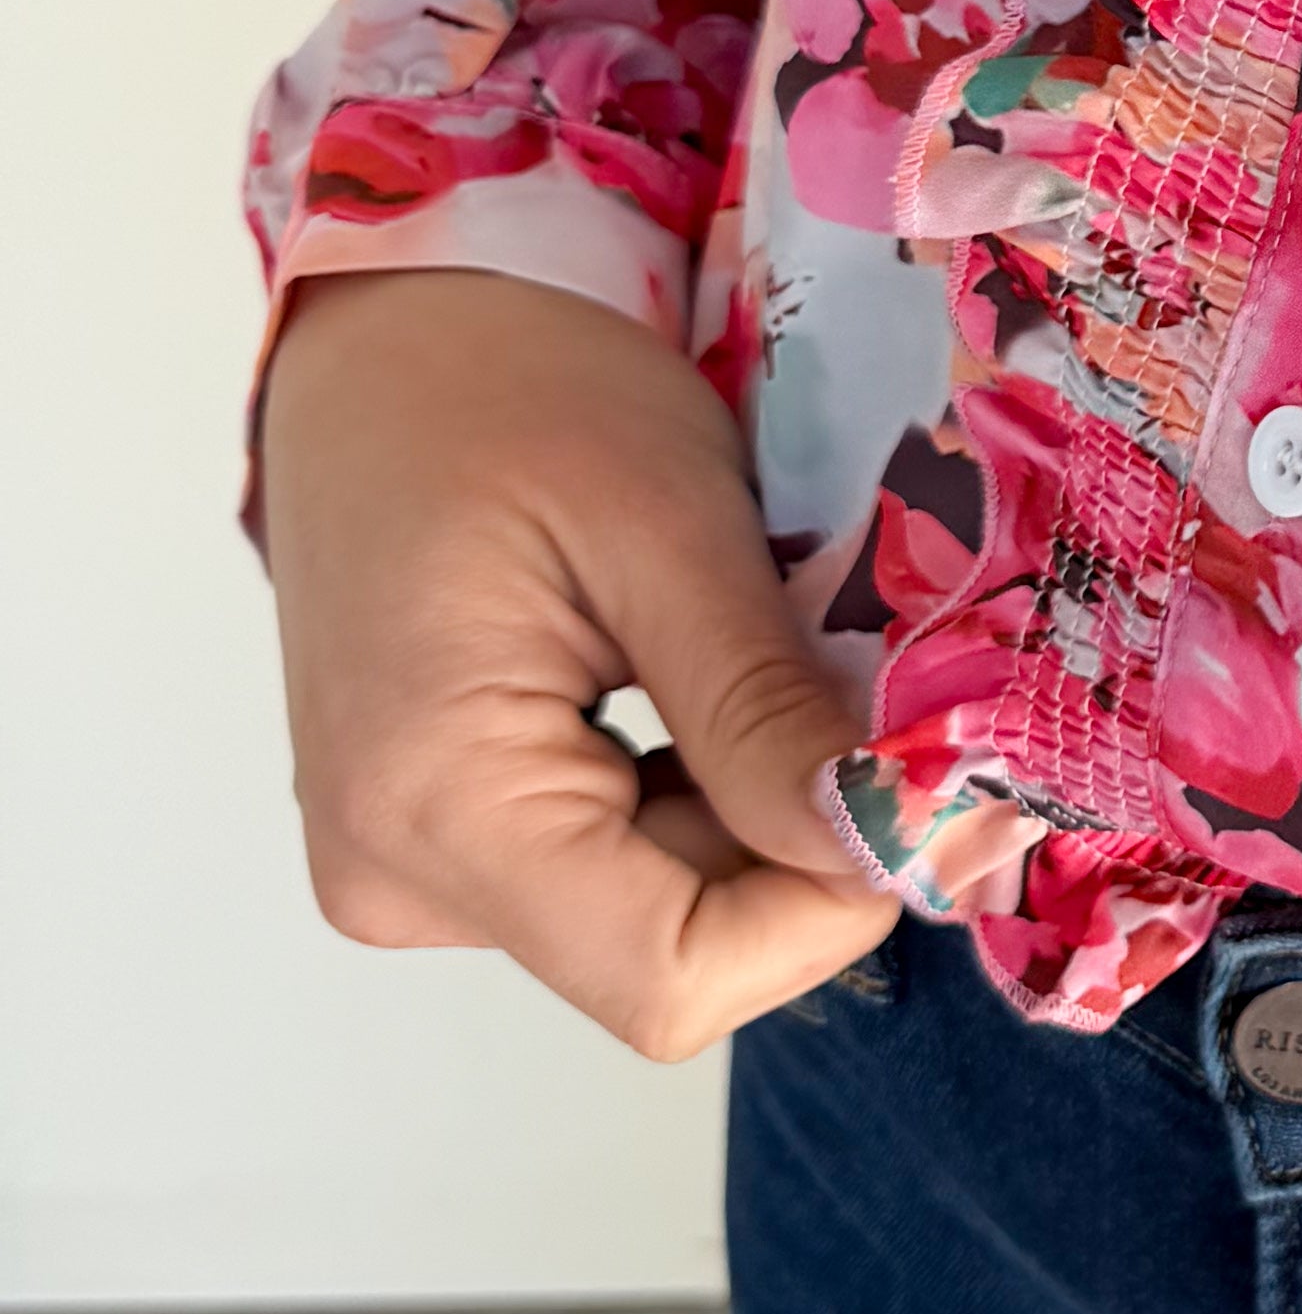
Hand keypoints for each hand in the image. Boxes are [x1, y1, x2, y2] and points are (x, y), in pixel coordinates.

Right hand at [262, 267, 897, 1063]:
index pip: (670, 981)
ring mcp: (408, 860)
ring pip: (658, 916)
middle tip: (838, 682)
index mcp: (432, 806)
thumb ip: (765, 709)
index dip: (817, 906)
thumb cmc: (510, 388)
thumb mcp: (669, 528)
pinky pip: (616, 867)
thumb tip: (883, 846)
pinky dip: (696, 792)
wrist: (394, 333)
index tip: (895, 781)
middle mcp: (396, 872)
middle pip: (670, 954)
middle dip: (790, 842)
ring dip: (747, 808)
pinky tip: (692, 677)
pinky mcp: (441, 832)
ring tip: (744, 653)